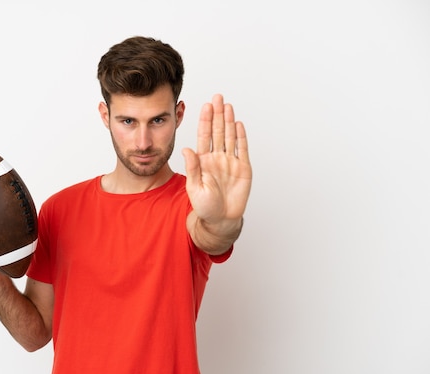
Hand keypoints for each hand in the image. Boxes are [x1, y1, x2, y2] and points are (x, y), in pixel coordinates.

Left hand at [181, 94, 251, 225]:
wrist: (221, 220)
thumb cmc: (205, 207)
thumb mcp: (195, 187)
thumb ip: (193, 168)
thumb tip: (186, 149)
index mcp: (203, 161)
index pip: (204, 136)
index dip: (205, 120)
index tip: (205, 106)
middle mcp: (216, 158)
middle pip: (218, 131)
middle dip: (217, 114)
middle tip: (217, 97)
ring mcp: (230, 162)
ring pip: (230, 137)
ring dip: (229, 121)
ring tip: (227, 105)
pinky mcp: (243, 168)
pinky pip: (241, 149)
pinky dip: (241, 137)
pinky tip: (238, 124)